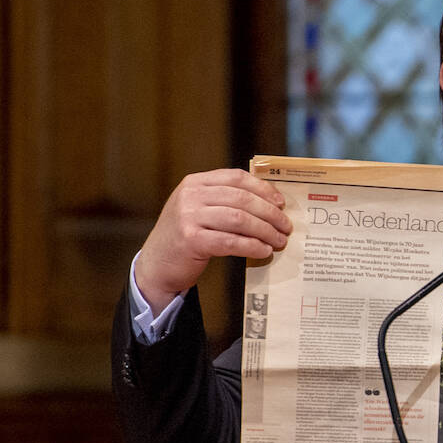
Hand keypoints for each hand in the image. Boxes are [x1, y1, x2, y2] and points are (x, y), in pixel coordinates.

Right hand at [133, 169, 290, 310]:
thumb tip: (270, 203)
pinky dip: (252, 246)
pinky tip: (264, 251)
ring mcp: (188, 217)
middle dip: (269, 213)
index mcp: (194, 182)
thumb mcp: (199, 209)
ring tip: (279, 240)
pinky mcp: (191, 240)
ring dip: (265, 231)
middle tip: (285, 226)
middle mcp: (190, 196)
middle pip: (242, 198)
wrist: (157, 264)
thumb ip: (224, 200)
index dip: (263, 188)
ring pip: (239, 219)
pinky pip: (231, 241)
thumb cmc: (186, 237)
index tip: (281, 203)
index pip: (236, 177)